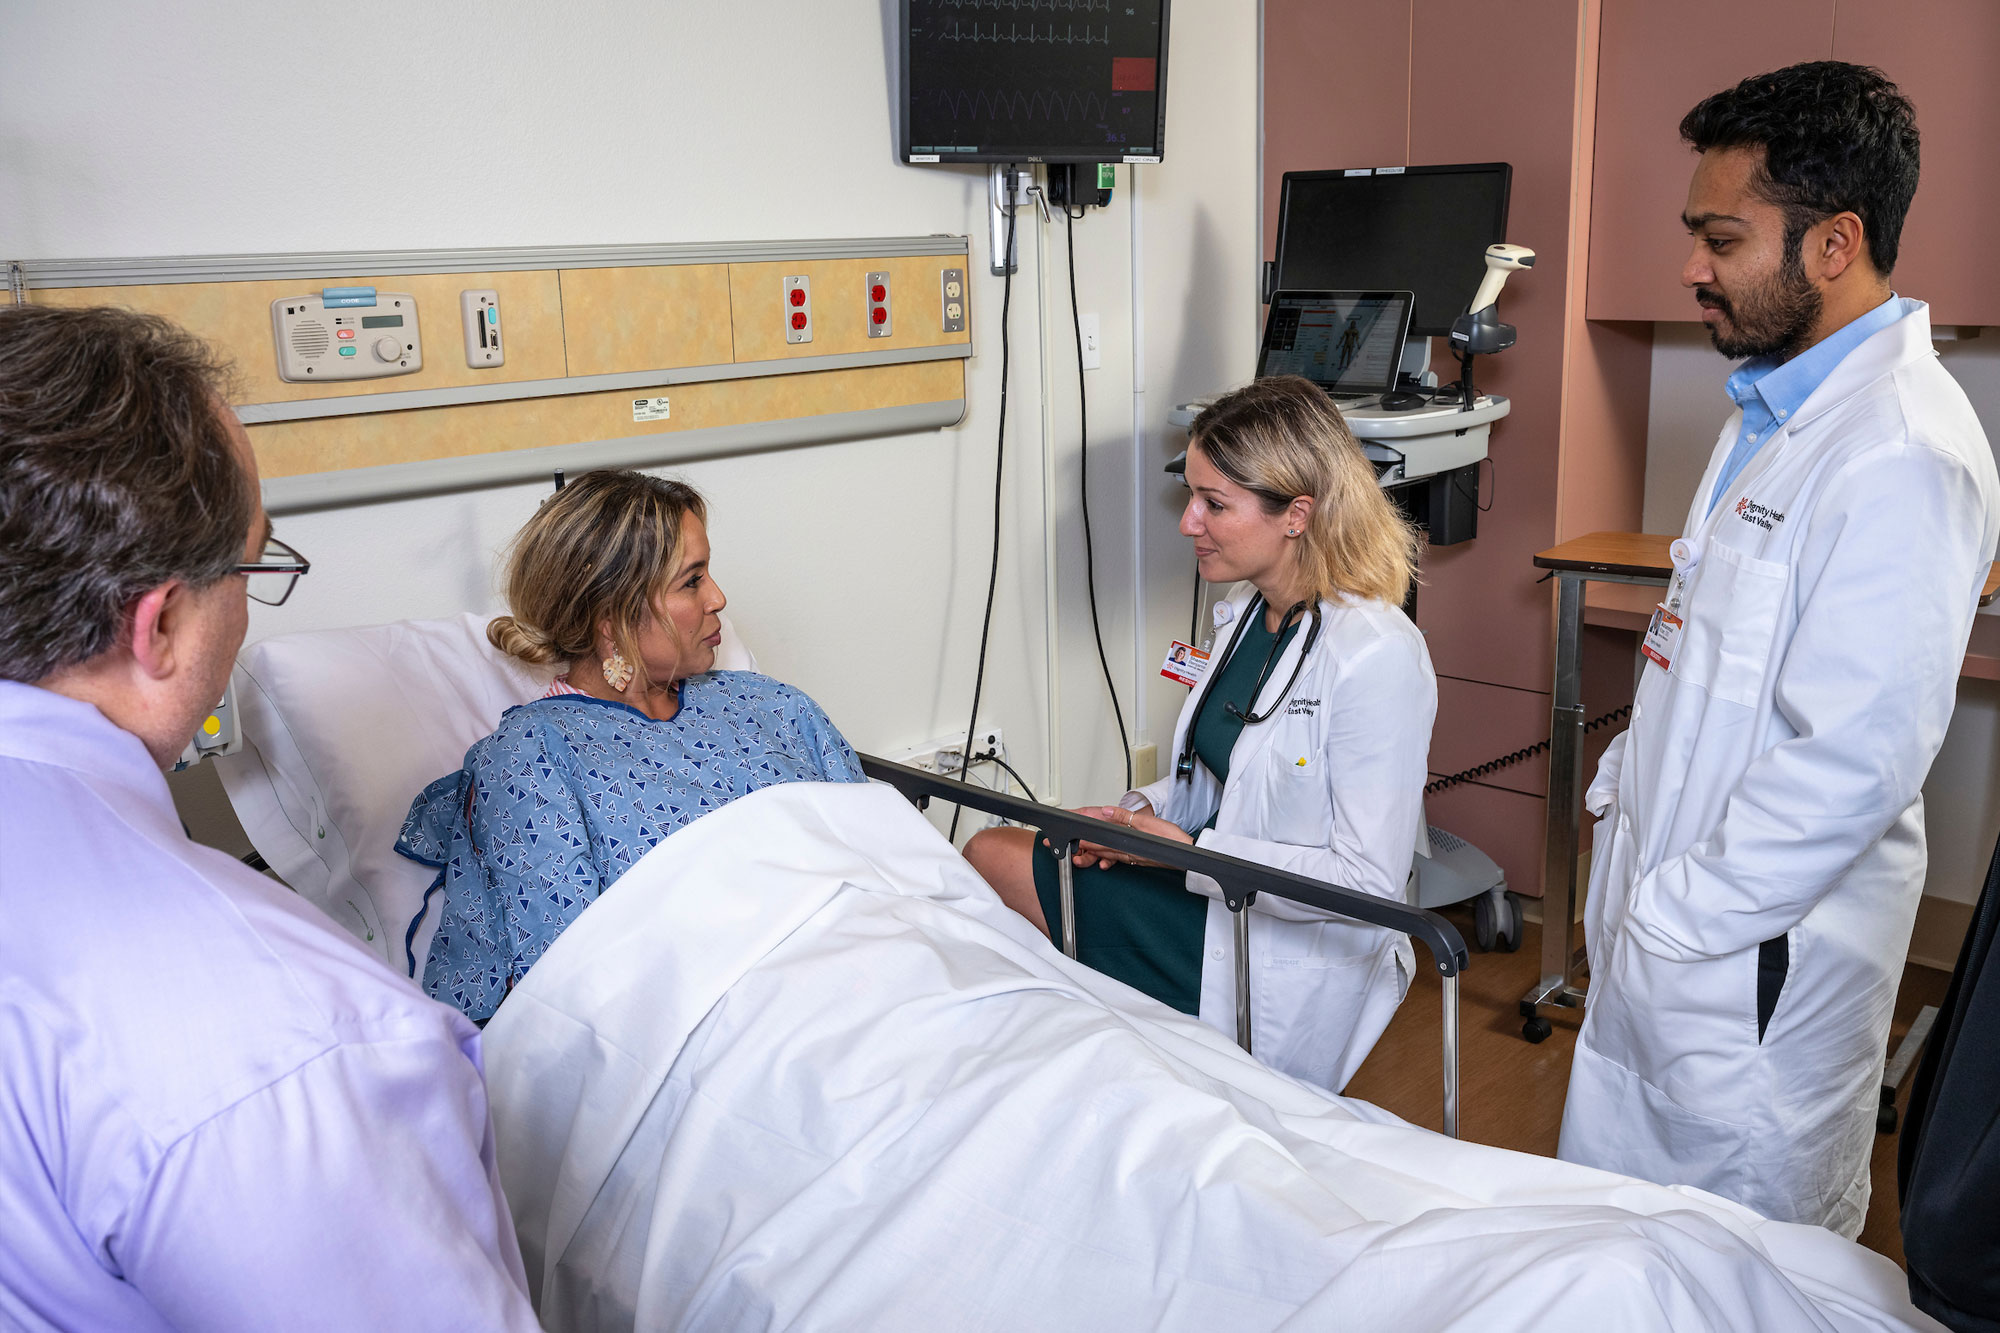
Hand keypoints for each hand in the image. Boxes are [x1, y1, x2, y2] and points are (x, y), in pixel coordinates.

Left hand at [1044, 801, 1191, 869]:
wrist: (1189, 855)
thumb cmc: (1173, 841)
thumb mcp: (1149, 823)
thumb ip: (1125, 817)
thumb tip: (1105, 812)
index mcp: (1124, 841)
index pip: (1094, 837)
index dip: (1078, 835)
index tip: (1063, 834)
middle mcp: (1124, 851)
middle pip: (1094, 847)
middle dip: (1076, 846)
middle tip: (1058, 845)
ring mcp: (1130, 856)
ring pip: (1103, 854)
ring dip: (1088, 853)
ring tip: (1074, 853)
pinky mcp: (1136, 858)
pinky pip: (1116, 858)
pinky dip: (1106, 858)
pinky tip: (1103, 859)